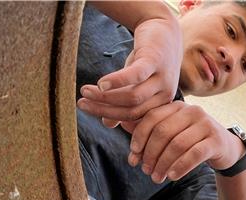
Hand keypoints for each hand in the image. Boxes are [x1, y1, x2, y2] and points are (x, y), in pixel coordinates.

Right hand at [77, 3, 180, 126]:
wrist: (163, 29)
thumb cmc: (147, 60)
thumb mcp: (135, 84)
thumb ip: (123, 104)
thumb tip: (107, 124)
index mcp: (160, 106)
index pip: (133, 119)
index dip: (109, 116)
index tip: (88, 110)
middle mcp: (164, 96)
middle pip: (132, 111)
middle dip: (104, 110)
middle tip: (81, 104)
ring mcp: (162, 79)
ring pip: (133, 98)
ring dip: (106, 97)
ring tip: (85, 91)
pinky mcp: (155, 61)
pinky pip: (136, 76)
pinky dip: (118, 81)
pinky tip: (101, 84)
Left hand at [126, 101, 242, 182]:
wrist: (226, 149)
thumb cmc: (194, 141)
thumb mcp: (173, 132)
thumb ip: (151, 129)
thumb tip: (122, 125)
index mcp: (177, 106)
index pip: (152, 118)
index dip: (139, 138)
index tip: (133, 156)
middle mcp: (192, 111)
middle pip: (163, 132)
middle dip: (150, 154)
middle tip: (145, 171)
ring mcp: (206, 124)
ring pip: (177, 145)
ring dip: (163, 164)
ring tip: (157, 178)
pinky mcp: (216, 140)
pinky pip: (194, 154)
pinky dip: (180, 167)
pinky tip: (172, 177)